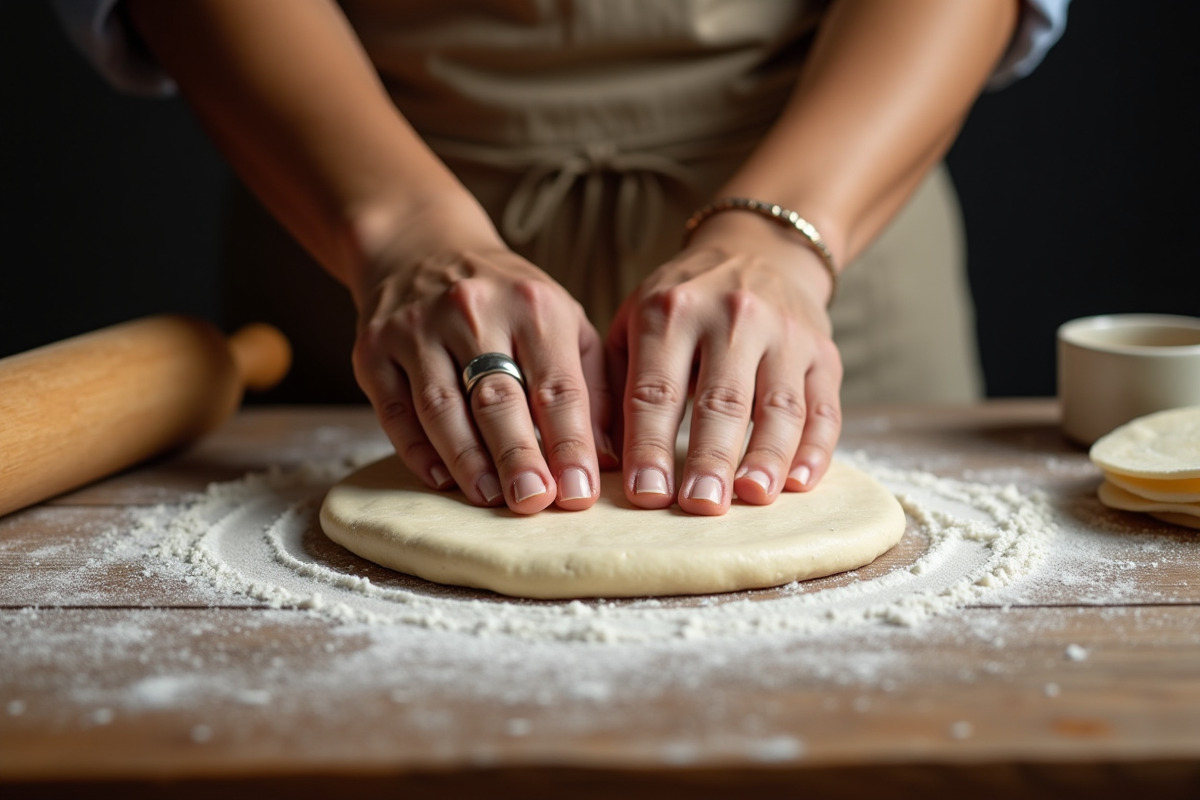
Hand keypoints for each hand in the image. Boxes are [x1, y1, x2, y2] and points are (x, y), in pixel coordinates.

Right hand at [349, 204, 614, 514]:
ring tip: (489, 498)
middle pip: (498, 397)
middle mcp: (474, 310)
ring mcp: (418, 328)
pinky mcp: (374, 348)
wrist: (422, 247)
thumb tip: (608, 460)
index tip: (580, 493)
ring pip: (442, 406)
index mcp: (534, 305)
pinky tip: (440, 478)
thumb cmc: (509, 300)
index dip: (570, 443)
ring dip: (467, 459)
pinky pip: (394, 409)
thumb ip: (593, 386)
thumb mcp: (563, 322)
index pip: (558, 385)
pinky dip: (416, 449)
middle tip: (533, 503)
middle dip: (518, 456)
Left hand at [607, 211, 842, 515]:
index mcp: (671, 310)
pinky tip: (799, 482)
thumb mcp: (634, 322)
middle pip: (721, 399)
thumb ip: (614, 383)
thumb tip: (600, 460)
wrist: (759, 251)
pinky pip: (825, 406)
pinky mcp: (824, 354)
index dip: (650, 444)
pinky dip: (815, 448)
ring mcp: (786, 334)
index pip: (657, 389)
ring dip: (767, 456)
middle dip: (710, 458)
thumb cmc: (681, 304)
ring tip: (752, 498)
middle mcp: (733, 316)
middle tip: (699, 507)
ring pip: (780, 405)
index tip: (645, 494)